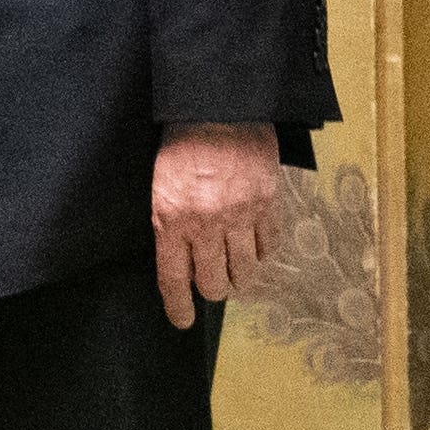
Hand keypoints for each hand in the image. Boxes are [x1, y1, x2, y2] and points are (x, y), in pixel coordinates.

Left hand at [153, 122, 282, 328]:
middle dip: (213, 290)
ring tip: (236, 272)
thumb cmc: (182, 144)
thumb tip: (180, 258)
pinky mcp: (267, 205)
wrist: (219, 108)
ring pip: (245, 271)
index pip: (174, 279)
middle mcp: (205, 225)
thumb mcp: (160, 185)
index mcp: (170, 220)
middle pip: (213, 283)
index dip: (179, 306)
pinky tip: (256, 246)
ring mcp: (239, 217)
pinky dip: (263, 252)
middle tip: (214, 285)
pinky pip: (269, 245)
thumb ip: (169, 223)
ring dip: (240, 277)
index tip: (183, 321)